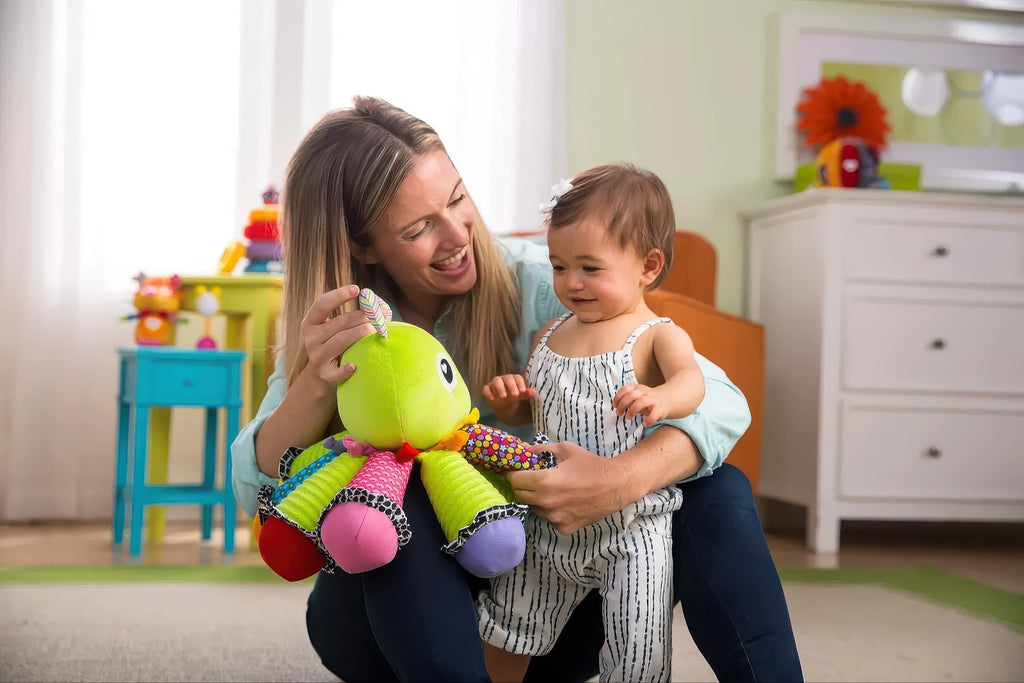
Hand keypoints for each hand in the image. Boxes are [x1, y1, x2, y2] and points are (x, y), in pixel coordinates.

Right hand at [301, 284, 374, 385]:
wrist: (322, 373)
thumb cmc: (335, 342)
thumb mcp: (335, 327)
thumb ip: (350, 315)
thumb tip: (379, 304)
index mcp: (310, 323)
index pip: (321, 304)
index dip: (338, 295)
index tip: (357, 289)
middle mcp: (310, 338)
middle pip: (339, 322)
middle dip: (362, 316)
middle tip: (379, 314)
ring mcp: (317, 357)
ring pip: (342, 340)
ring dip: (361, 333)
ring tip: (376, 330)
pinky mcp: (324, 374)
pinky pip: (336, 372)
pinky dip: (345, 369)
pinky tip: (355, 366)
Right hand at [481, 374, 534, 423]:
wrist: (504, 404)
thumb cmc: (513, 396)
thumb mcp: (520, 395)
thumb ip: (526, 393)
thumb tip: (534, 392)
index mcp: (513, 378)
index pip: (517, 377)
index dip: (520, 383)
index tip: (523, 391)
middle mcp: (504, 379)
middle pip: (507, 378)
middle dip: (511, 386)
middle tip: (515, 395)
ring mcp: (494, 383)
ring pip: (496, 381)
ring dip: (500, 387)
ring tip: (504, 396)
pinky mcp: (487, 389)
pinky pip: (486, 389)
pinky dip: (488, 393)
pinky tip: (492, 398)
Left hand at [506, 441, 631, 533]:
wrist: (616, 486)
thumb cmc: (590, 465)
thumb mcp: (565, 450)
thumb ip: (542, 450)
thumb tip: (525, 449)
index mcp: (545, 482)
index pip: (514, 481)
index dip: (512, 474)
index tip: (514, 470)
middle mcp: (546, 503)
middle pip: (519, 496)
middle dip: (521, 486)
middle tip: (529, 479)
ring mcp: (554, 518)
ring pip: (534, 508)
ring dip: (536, 499)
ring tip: (550, 490)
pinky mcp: (563, 528)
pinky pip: (549, 518)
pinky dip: (550, 510)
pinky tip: (563, 501)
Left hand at [613, 383, 665, 425]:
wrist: (667, 400)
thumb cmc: (648, 401)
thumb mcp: (637, 397)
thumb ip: (627, 400)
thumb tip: (617, 407)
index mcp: (638, 388)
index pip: (625, 389)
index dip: (618, 397)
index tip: (614, 405)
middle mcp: (645, 392)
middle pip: (631, 395)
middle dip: (623, 404)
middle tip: (619, 413)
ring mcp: (653, 399)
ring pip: (642, 401)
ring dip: (633, 409)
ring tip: (629, 417)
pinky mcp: (660, 408)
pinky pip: (654, 413)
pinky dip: (649, 419)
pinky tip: (645, 423)